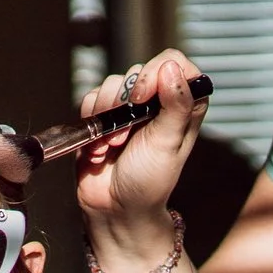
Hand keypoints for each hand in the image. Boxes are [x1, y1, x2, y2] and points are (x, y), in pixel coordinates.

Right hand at [75, 51, 207, 269]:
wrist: (116, 210)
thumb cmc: (150, 182)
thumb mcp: (168, 144)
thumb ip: (176, 105)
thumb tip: (171, 66)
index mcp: (182, 105)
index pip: (174, 62)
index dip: (157, 71)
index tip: (144, 96)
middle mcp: (156, 102)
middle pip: (139, 69)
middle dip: (126, 99)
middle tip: (126, 132)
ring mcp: (127, 109)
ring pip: (111, 83)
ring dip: (107, 114)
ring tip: (114, 144)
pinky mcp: (101, 118)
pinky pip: (90, 99)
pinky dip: (91, 121)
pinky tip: (100, 147)